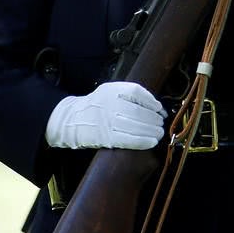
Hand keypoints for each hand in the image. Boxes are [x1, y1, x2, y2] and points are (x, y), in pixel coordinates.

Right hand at [45, 82, 164, 149]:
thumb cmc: (96, 106)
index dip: (151, 101)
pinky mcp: (106, 137)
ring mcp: (107, 121)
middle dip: (154, 119)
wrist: (72, 119)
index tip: (160, 109)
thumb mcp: (109, 92)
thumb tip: (155, 106)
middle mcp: (109, 104)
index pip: (136, 92)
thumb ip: (128, 95)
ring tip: (159, 133)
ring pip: (136, 126)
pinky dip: (143, 141)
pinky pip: (128, 140)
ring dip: (151, 131)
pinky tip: (151, 142)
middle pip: (138, 111)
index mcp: (111, 90)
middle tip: (161, 123)